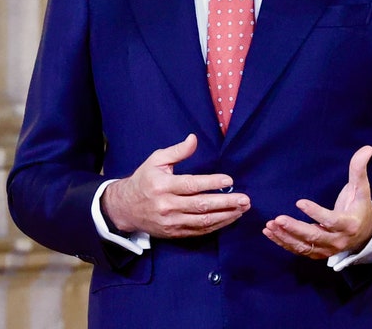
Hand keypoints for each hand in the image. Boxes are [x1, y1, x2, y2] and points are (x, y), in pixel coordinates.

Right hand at [101, 134, 249, 238]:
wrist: (126, 208)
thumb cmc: (144, 180)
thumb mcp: (156, 160)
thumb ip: (177, 151)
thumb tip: (194, 139)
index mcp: (163, 185)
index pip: (191, 185)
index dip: (211, 183)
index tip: (229, 180)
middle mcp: (167, 205)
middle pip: (201, 205)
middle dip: (226, 203)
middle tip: (245, 200)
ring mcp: (171, 221)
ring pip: (203, 221)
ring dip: (226, 216)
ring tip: (242, 209)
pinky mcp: (174, 233)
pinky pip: (199, 231)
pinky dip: (216, 226)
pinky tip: (229, 218)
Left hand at [263, 145, 371, 259]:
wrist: (365, 233)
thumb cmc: (359, 207)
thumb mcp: (361, 189)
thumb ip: (359, 169)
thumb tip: (367, 148)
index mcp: (348, 224)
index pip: (331, 221)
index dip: (315, 213)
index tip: (299, 202)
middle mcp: (337, 240)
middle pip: (314, 236)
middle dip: (295, 228)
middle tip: (277, 218)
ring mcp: (327, 249)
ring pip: (304, 246)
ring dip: (285, 236)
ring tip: (270, 224)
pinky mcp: (317, 253)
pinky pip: (299, 250)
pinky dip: (283, 242)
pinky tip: (269, 232)